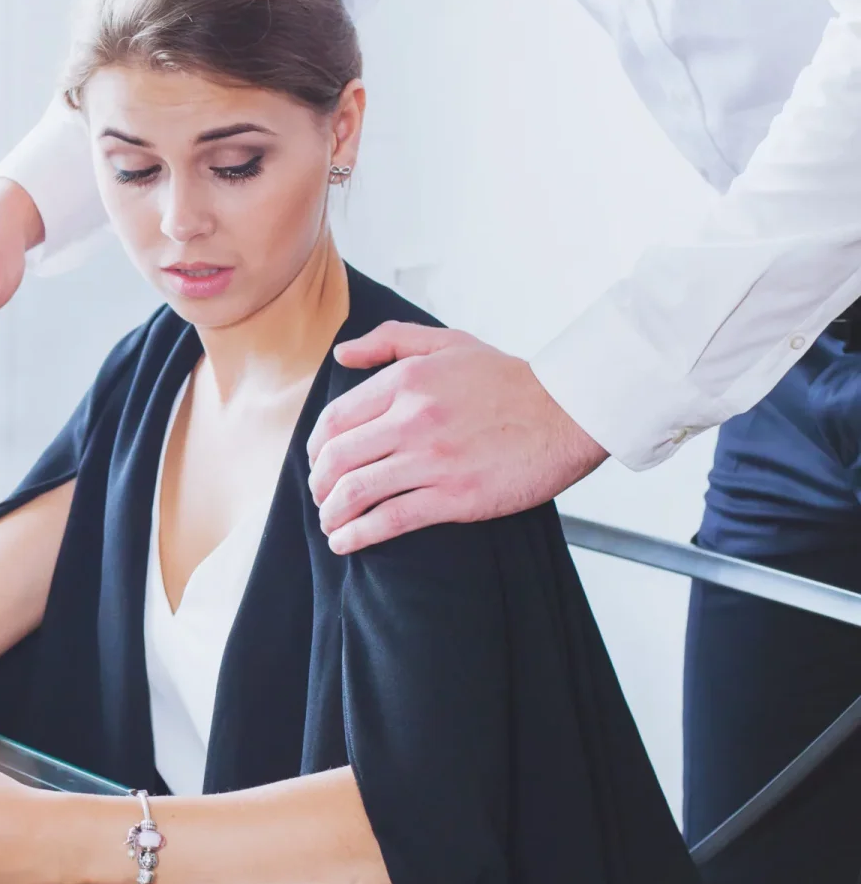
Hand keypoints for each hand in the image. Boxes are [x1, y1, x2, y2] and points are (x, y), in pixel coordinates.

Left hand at [305, 322, 607, 553]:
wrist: (570, 412)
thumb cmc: (509, 380)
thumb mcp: (447, 344)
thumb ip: (389, 341)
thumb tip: (342, 355)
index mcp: (405, 383)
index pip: (334, 420)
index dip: (314, 448)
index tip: (315, 462)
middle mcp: (412, 420)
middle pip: (337, 459)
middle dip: (318, 484)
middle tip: (320, 496)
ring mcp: (433, 461)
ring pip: (357, 491)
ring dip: (331, 512)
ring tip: (330, 522)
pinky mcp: (456, 497)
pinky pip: (390, 520)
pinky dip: (358, 534)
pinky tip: (347, 541)